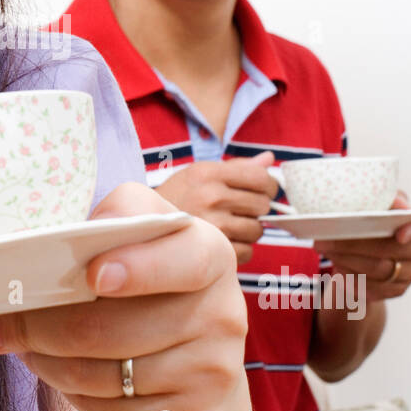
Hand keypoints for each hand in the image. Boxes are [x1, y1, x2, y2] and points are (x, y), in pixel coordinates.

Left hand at [0, 182, 253, 410]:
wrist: (202, 379)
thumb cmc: (153, 296)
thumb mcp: (144, 248)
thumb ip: (106, 232)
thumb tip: (30, 259)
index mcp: (209, 253)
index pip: (179, 257)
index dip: (136, 267)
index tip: (93, 275)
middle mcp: (222, 312)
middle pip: (109, 325)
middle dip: (39, 325)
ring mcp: (212, 371)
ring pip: (99, 371)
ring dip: (46, 360)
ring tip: (26, 347)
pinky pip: (109, 410)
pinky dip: (72, 394)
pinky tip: (64, 376)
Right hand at [153, 152, 277, 264]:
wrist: (140, 227)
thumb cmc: (176, 199)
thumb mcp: (199, 174)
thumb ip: (236, 167)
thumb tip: (270, 159)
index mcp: (208, 173)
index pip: (260, 178)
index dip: (268, 186)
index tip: (262, 191)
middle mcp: (210, 197)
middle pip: (262, 205)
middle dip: (257, 209)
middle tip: (240, 210)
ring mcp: (212, 225)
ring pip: (257, 230)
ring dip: (249, 230)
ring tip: (229, 226)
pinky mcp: (213, 251)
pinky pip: (247, 251)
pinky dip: (241, 249)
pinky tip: (224, 242)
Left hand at [313, 191, 410, 300]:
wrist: (365, 251)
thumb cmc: (372, 220)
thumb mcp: (377, 204)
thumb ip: (382, 199)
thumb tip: (391, 200)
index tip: (398, 234)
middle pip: (389, 250)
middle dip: (354, 244)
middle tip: (325, 238)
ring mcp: (409, 273)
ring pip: (378, 270)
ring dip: (347, 260)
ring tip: (325, 249)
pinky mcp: (396, 289)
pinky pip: (373, 287)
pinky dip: (352, 277)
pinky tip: (337, 268)